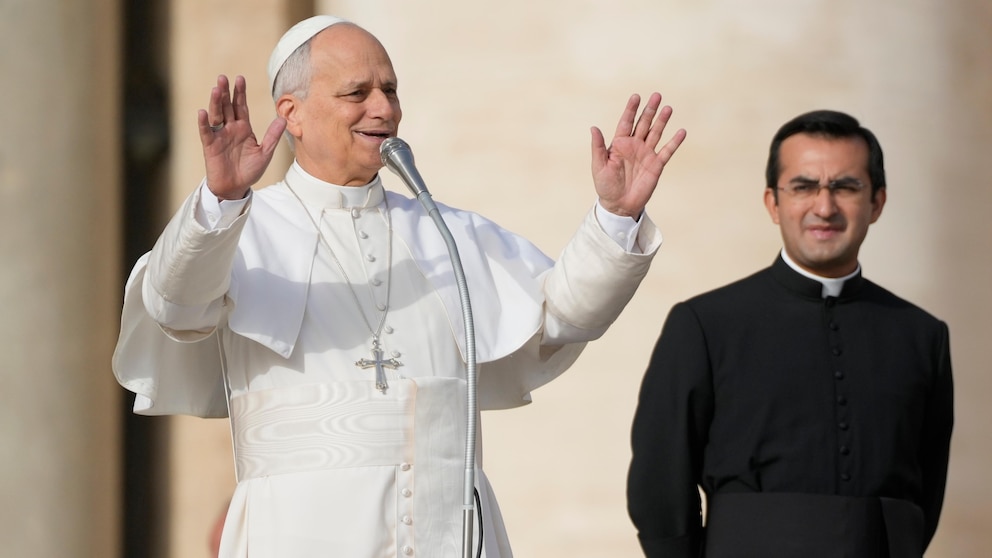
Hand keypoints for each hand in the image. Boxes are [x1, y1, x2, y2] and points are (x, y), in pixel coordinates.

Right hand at [197, 75, 286, 199]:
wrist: (236, 188)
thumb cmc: (250, 171)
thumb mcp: (265, 153)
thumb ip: (272, 136)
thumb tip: (283, 118)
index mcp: (243, 128)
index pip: (241, 106)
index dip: (240, 93)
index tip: (240, 78)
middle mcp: (230, 129)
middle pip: (227, 107)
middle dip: (225, 92)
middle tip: (223, 78)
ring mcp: (219, 136)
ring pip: (216, 115)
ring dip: (215, 103)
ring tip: (216, 89)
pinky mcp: (210, 146)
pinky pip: (206, 132)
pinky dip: (203, 123)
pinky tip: (202, 112)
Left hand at [590, 93, 685, 217]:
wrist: (619, 205)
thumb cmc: (605, 186)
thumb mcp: (599, 166)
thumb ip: (598, 147)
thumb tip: (593, 127)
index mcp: (619, 144)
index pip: (626, 122)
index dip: (631, 109)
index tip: (636, 96)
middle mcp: (634, 146)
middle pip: (643, 124)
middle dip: (649, 110)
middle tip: (657, 95)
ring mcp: (646, 154)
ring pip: (656, 133)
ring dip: (662, 121)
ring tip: (668, 108)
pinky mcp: (656, 165)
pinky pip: (667, 151)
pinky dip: (674, 142)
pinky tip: (681, 131)